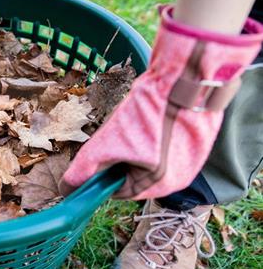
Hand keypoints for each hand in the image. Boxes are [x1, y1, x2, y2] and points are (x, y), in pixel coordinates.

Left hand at [61, 6, 262, 199]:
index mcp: (160, 185)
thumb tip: (67, 188)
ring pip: (153, 160)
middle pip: (137, 175)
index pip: (120, 190)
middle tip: (120, 134)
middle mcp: (181, 179)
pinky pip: (170, 145)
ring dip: (139, 146)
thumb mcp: (108, 142)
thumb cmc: (150, 111)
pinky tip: (153, 118)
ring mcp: (194, 159)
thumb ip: (85, 168)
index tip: (98, 154)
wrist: (186, 77)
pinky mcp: (201, 140)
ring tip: (138, 122)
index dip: (104, 173)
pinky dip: (158, 135)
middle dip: (123, 158)